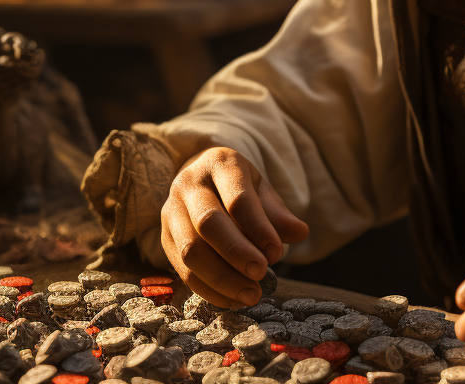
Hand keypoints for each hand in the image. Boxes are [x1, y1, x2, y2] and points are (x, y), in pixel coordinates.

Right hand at [161, 147, 309, 307]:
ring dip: (222, 278)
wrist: (200, 180)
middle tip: (261, 274)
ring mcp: (171, 211)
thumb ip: (277, 213)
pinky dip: (208, 289)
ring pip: (190, 250)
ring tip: (250, 294)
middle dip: (236, 253)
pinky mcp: (164, 238)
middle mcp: (189, 184)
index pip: (237, 199)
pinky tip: (232, 299)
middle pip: (208, 222)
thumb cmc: (236, 187)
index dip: (258, 228)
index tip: (276, 254)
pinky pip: (182, 270)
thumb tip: (300, 232)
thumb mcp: (261, 190)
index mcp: (219, 164)